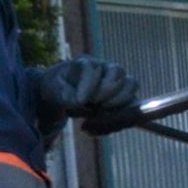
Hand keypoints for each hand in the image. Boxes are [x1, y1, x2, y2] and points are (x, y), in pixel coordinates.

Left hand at [30, 55, 144, 136]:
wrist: (63, 93)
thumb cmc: (58, 88)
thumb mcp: (55, 91)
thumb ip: (65, 95)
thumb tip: (80, 102)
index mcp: (85, 63)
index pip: (92, 68)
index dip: (88, 84)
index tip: (80, 101)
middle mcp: (104, 68)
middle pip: (117, 71)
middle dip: (108, 90)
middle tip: (96, 103)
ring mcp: (116, 81)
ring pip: (131, 84)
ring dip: (121, 100)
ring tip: (105, 110)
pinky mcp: (123, 96)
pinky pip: (133, 103)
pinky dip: (125, 114)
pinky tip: (109, 124)